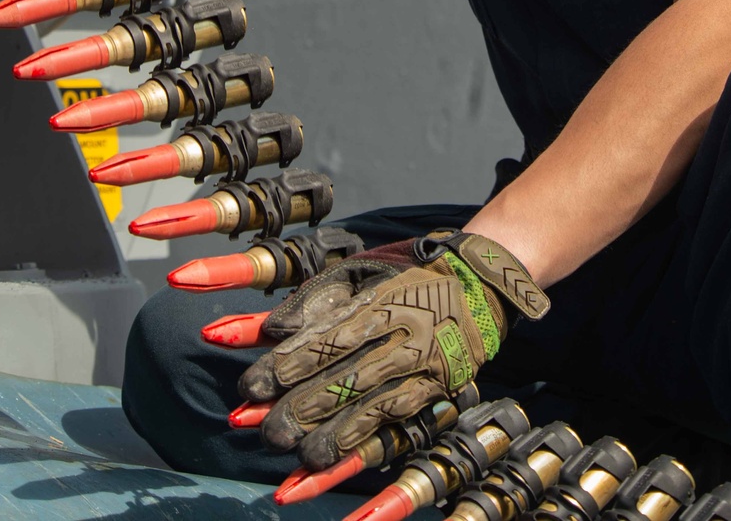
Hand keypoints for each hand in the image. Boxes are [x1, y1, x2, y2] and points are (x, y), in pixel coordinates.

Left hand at [237, 230, 547, 467]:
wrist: (478, 282)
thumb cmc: (405, 276)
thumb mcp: (359, 275)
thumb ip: (313, 301)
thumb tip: (269, 327)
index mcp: (379, 301)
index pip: (327, 337)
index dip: (288, 364)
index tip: (253, 386)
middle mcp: (401, 333)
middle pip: (345, 373)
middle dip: (302, 404)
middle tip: (266, 429)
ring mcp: (421, 362)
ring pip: (370, 401)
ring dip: (330, 429)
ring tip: (296, 450)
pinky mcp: (436, 386)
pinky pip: (395, 418)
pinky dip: (363, 438)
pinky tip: (335, 455)